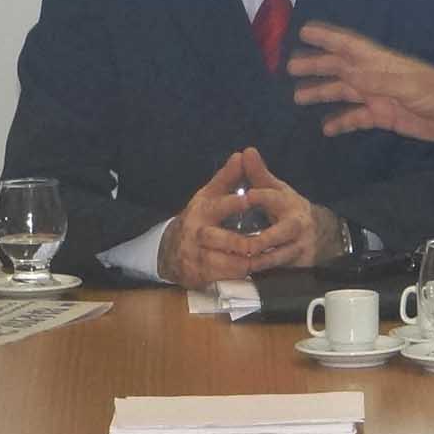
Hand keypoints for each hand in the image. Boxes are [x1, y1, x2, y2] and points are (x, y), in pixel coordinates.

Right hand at [156, 151, 266, 287]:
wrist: (170, 250)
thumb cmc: (198, 219)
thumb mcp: (208, 196)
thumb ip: (226, 178)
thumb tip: (242, 154)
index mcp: (201, 211)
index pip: (217, 205)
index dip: (233, 203)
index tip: (250, 198)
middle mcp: (197, 233)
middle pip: (220, 239)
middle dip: (242, 243)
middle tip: (262, 244)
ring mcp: (196, 256)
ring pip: (224, 263)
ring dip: (245, 263)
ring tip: (263, 260)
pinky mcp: (199, 275)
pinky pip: (222, 279)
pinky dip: (238, 276)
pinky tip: (252, 273)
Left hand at [226, 147, 340, 273]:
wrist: (319, 232)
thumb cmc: (287, 207)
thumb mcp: (276, 189)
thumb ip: (259, 174)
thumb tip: (246, 151)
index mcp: (288, 203)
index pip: (275, 198)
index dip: (262, 196)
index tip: (248, 196)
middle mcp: (296, 226)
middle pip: (279, 234)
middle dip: (261, 240)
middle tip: (242, 244)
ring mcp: (298, 248)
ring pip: (278, 257)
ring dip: (259, 262)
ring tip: (239, 263)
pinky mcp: (297, 266)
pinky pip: (278, 271)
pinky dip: (263, 274)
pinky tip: (246, 275)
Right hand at [288, 22, 433, 142]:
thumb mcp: (405, 83)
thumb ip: (374, 79)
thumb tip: (343, 72)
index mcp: (379, 61)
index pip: (348, 45)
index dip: (327, 37)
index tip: (304, 31)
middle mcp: (373, 75)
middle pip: (339, 68)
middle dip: (315, 66)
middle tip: (289, 68)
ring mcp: (376, 96)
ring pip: (343, 92)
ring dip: (321, 93)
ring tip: (298, 98)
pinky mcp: (382, 116)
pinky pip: (356, 118)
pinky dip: (340, 122)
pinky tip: (326, 128)